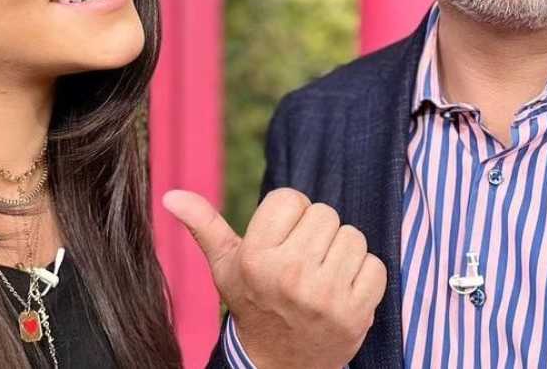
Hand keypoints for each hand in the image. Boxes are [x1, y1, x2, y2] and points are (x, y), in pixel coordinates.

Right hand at [163, 188, 386, 368]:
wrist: (279, 365)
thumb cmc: (253, 302)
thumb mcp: (225, 266)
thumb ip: (203, 226)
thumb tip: (171, 194)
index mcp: (256, 258)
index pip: (291, 198)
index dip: (289, 216)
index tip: (280, 241)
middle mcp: (290, 275)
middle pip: (325, 214)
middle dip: (316, 234)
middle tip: (302, 263)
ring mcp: (325, 296)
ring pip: (352, 236)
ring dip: (341, 253)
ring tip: (321, 277)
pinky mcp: (356, 313)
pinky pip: (375, 265)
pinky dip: (364, 276)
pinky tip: (342, 293)